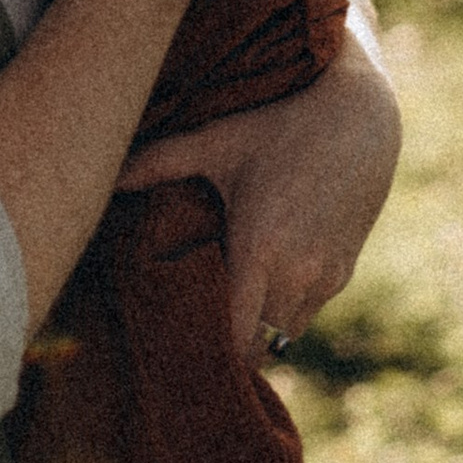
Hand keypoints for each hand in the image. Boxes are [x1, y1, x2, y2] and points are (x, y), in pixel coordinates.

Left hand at [132, 0, 402, 361]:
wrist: (361, 115)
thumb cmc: (280, 123)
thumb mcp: (218, 140)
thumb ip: (159, 163)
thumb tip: (102, 175)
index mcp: (260, 248)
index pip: (236, 335)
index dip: (212, 347)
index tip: (186, 345)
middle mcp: (297, 272)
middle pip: (258, 340)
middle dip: (232, 337)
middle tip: (199, 327)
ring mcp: (326, 276)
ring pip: (286, 329)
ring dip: (262, 322)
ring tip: (232, 301)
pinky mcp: (346, 271)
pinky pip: (309, 309)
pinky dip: (288, 303)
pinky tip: (267, 277)